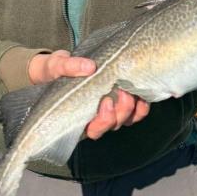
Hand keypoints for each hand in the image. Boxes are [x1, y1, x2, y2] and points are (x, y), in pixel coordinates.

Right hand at [28, 50, 149, 139]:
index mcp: (78, 117)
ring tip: (131, 89)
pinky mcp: (120, 99)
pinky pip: (136, 109)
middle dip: (122, 111)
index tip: (106, 101)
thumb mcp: (55, 66)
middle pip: (114, 124)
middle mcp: (95, 118)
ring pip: (127, 119)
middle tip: (122, 91)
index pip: (93, 130)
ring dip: (133, 107)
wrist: (62, 65)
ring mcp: (110, 110)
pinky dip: (142, 104)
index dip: (103, 121)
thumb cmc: (54, 72)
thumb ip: (68, 67)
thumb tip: (89, 67)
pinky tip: (141, 91)